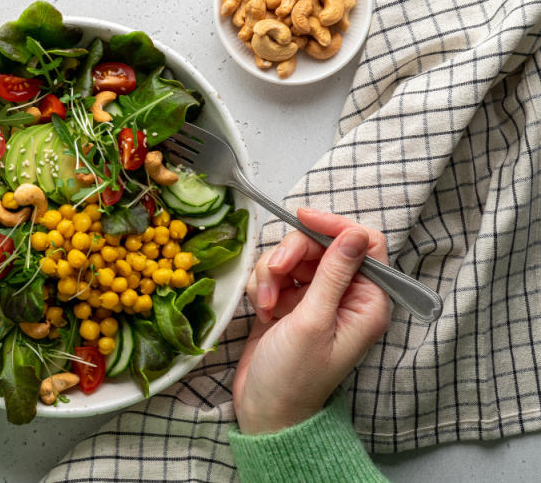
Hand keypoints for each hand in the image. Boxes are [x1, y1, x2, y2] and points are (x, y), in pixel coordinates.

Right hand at [232, 208, 390, 434]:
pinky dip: (264, 284)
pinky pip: (276, 272)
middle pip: (322, 245)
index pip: (364, 243)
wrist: (264, 411)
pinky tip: (262, 309)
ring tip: (266, 303)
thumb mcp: (314, 322)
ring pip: (294, 256)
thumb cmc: (294, 377)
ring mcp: (316, 298)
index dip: (334, 227)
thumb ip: (333, 274)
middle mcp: (345, 296)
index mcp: (368, 302)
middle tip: (276, 275)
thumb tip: (354, 233)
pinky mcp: (290, 302)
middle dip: (293, 254)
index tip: (302, 219)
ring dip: (273, 272)